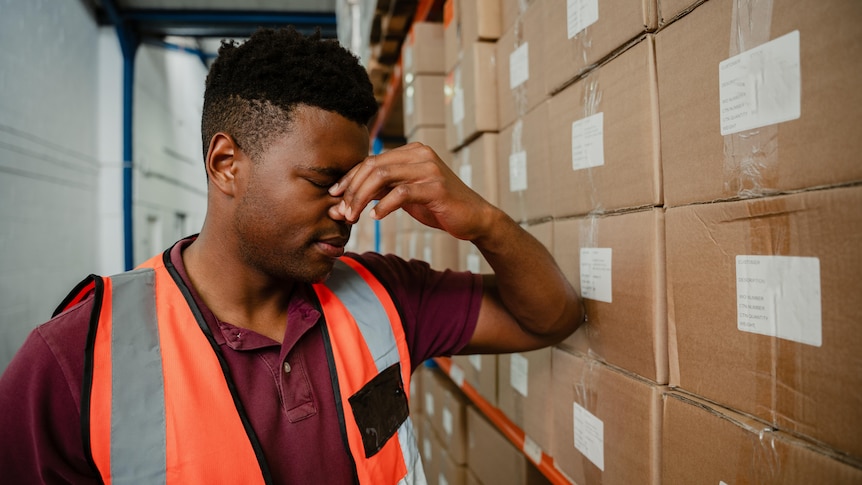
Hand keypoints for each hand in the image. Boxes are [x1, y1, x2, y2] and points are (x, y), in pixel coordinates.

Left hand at [328, 143, 498, 241]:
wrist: (475, 218)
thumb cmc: (438, 206)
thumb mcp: (407, 194)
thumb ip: (383, 189)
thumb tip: (347, 197)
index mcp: (411, 151)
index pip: (371, 160)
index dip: (349, 178)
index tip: (334, 195)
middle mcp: (420, 154)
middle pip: (373, 166)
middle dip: (352, 190)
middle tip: (341, 212)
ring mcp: (429, 169)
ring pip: (382, 177)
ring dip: (362, 198)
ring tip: (353, 217)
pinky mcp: (436, 187)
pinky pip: (401, 193)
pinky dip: (383, 206)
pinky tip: (375, 217)